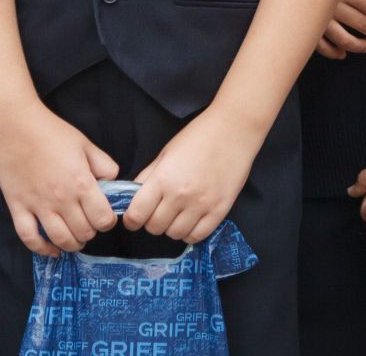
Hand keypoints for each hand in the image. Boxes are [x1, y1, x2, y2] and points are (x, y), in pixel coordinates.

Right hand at [0, 97, 119, 255]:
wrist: (15, 126)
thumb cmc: (52, 132)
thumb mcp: (86, 144)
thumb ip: (104, 165)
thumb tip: (113, 182)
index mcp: (81, 183)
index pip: (103, 219)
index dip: (108, 220)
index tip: (105, 215)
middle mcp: (61, 199)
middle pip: (84, 232)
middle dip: (91, 231)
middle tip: (89, 223)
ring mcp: (38, 206)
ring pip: (60, 240)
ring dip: (72, 243)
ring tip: (76, 239)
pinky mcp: (18, 208)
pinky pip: (29, 238)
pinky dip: (42, 249)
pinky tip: (52, 249)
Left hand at [125, 108, 258, 243]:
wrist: (234, 129)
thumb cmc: (198, 136)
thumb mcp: (166, 153)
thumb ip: (148, 177)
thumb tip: (134, 198)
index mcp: (162, 178)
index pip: (136, 215)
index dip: (131, 220)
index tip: (135, 217)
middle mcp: (180, 195)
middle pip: (154, 228)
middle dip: (152, 222)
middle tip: (159, 211)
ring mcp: (201, 204)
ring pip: (175, 235)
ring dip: (171, 228)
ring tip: (177, 214)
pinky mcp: (220, 210)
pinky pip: (198, 236)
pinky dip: (190, 232)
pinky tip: (191, 220)